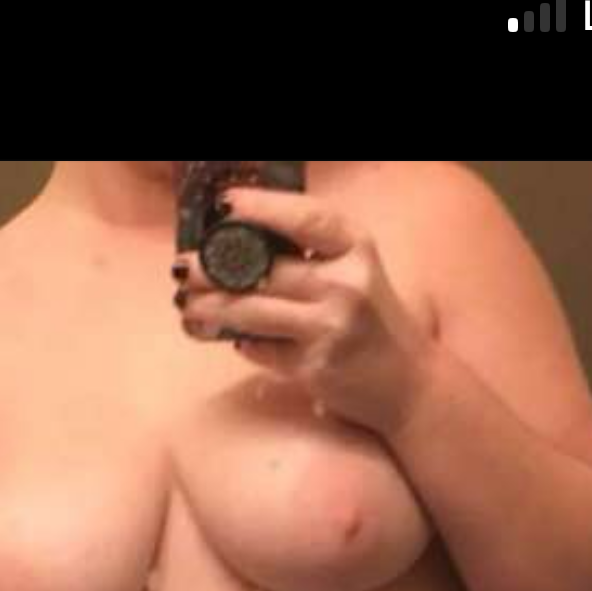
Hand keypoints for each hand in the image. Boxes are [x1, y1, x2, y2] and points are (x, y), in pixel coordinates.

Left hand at [176, 184, 434, 440]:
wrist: (409, 385)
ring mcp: (329, 328)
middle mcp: (345, 284)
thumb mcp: (355, 272)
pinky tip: (227, 338)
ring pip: (251, 312)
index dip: (259, 209)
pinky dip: (242, 344)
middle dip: (212, 269)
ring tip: (186, 307)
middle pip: (263, 270)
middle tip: (182, 267)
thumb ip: (312, 254)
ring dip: (209, 310)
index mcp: (355, 248)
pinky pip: (262, 350)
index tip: (224, 205)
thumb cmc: (373, 321)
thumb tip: (240, 244)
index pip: (303, 218)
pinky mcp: (315, 368)